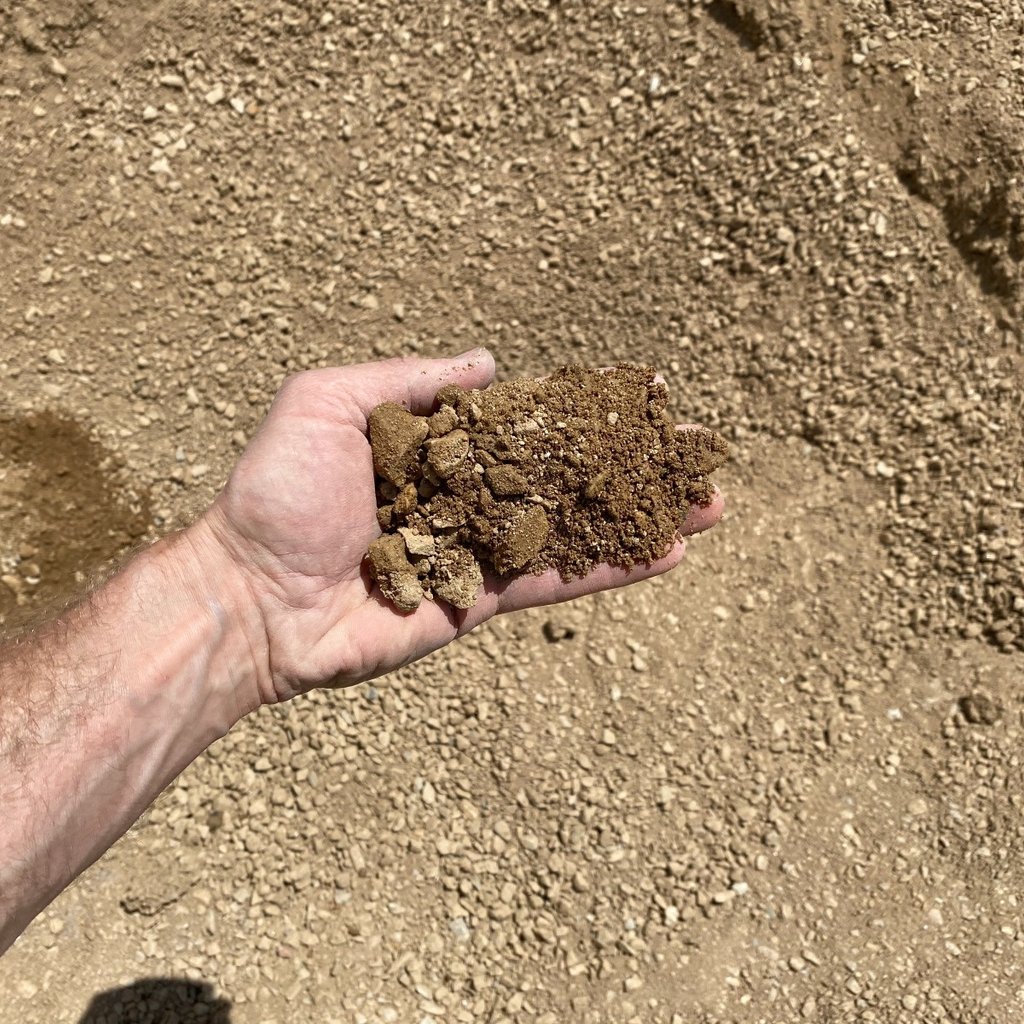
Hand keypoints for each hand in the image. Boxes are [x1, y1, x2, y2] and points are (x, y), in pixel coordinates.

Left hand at [193, 350, 723, 703]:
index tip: (646, 394)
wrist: (253, 596)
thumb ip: (409, 379)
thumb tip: (489, 363)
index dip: (588, 408)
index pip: (530, 420)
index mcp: (438, 446)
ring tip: (709, 504)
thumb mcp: (326, 401)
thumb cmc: (277, 493)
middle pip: (568, 474)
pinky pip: (554, 582)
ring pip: (576, 529)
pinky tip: (665, 554)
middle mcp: (469, 496)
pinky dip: (610, 570)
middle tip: (699, 452)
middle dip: (634, 465)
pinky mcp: (481, 604)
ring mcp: (479, 551)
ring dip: (642, 517)